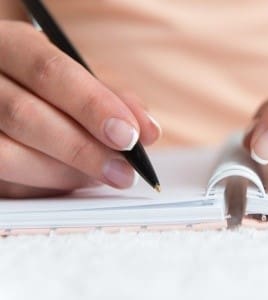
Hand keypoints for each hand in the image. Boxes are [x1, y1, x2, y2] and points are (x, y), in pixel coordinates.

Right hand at [0, 21, 160, 197]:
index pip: (49, 72)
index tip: (130, 137)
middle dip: (82, 149)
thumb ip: (112, 98)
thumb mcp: (77, 76)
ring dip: (63, 173)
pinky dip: (43, 186)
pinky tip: (74, 181)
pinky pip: (4, 180)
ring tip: (103, 178)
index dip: (92, 106)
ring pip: (7, 154)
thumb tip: (148, 132)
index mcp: (12, 46)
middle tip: (124, 172)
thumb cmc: (48, 84)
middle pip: (24, 115)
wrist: (4, 85)